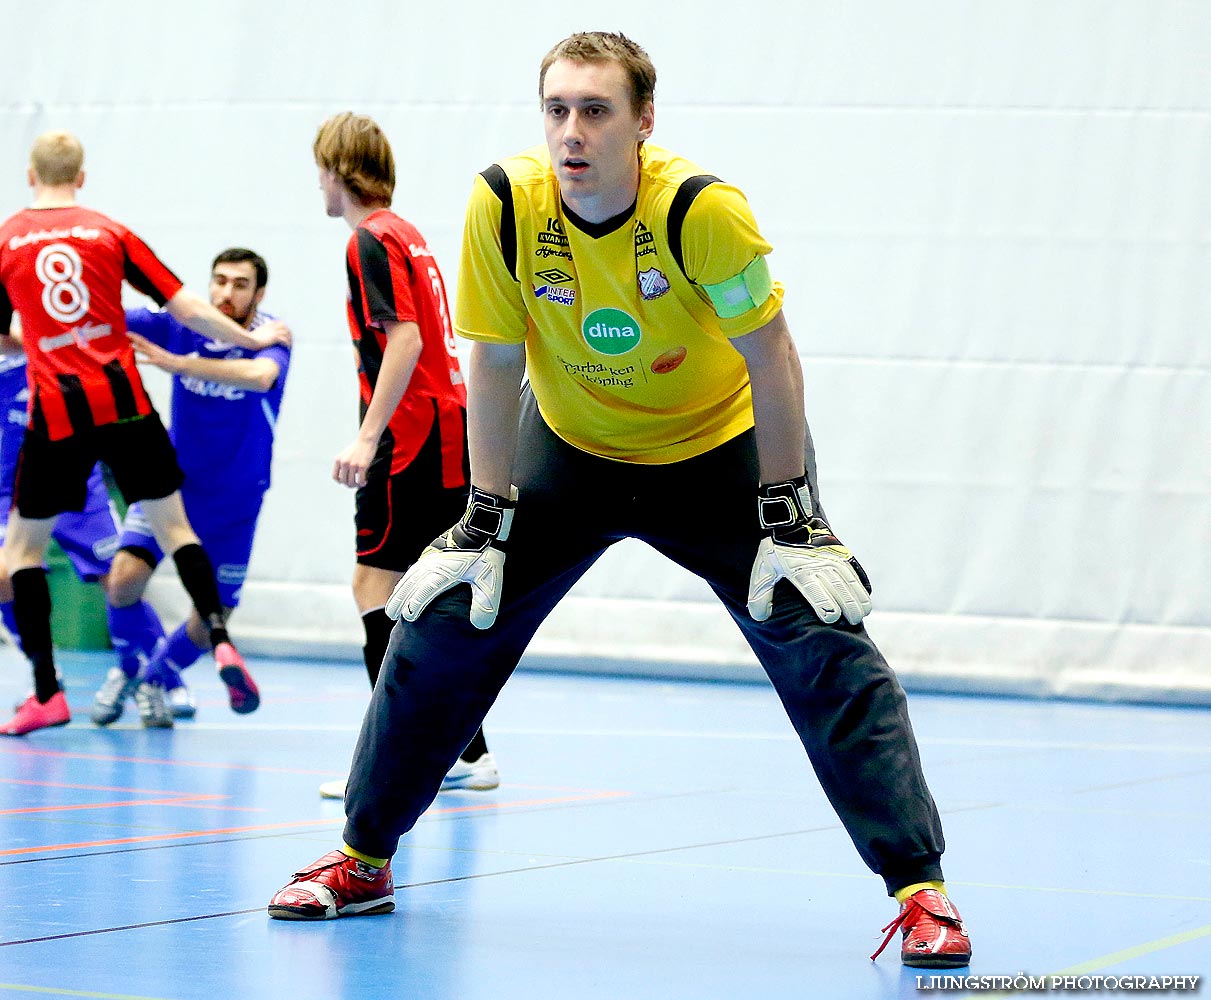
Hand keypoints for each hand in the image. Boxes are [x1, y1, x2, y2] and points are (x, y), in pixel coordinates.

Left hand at [128, 332, 181, 373]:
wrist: (179, 363)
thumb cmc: (168, 359)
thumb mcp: (158, 353)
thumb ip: (149, 351)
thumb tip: (141, 349)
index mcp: (154, 348)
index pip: (143, 340)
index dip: (136, 336)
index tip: (128, 333)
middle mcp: (154, 350)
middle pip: (143, 343)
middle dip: (135, 338)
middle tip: (127, 333)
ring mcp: (156, 356)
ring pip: (146, 351)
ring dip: (139, 348)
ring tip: (131, 345)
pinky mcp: (158, 362)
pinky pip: (149, 361)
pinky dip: (143, 360)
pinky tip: (136, 360)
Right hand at [250, 319, 291, 348]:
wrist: (249, 340)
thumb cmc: (249, 339)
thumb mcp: (254, 333)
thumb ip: (258, 332)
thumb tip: (256, 334)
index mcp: (267, 325)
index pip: (279, 323)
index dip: (283, 327)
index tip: (286, 331)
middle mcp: (271, 327)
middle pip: (284, 327)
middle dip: (288, 332)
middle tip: (290, 339)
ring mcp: (273, 332)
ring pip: (286, 333)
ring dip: (289, 339)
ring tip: (289, 344)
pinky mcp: (274, 338)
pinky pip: (284, 340)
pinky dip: (287, 344)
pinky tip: (287, 347)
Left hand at [332, 436, 376, 488]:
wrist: (366, 440)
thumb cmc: (357, 447)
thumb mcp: (345, 454)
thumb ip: (343, 464)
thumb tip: (345, 478)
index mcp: (338, 460)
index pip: (335, 477)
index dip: (340, 482)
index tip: (346, 482)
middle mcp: (344, 463)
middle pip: (343, 481)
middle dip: (350, 485)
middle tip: (356, 484)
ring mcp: (352, 464)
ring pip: (351, 482)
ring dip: (356, 486)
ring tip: (361, 483)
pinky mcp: (362, 466)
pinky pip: (360, 480)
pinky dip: (362, 483)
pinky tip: (365, 482)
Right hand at [386, 486, 515, 629]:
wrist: (483, 525)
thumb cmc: (487, 554)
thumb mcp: (491, 580)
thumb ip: (485, 603)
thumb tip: (480, 625)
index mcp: (444, 572)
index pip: (424, 591)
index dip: (415, 604)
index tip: (408, 617)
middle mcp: (432, 565)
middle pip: (410, 585)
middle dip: (399, 600)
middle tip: (390, 615)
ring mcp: (430, 557)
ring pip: (410, 576)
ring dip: (400, 591)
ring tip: (392, 605)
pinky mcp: (432, 551)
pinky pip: (414, 569)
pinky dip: (406, 580)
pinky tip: (405, 586)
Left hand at [746, 476, 871, 625]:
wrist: (791, 519)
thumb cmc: (776, 548)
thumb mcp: (763, 569)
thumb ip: (760, 595)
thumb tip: (759, 618)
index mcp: (801, 570)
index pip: (817, 592)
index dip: (826, 608)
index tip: (830, 619)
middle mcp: (821, 565)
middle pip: (840, 589)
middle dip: (849, 607)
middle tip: (852, 621)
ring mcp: (834, 558)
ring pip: (851, 581)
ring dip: (859, 598)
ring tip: (862, 613)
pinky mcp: (842, 553)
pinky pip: (856, 569)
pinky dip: (862, 583)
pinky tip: (866, 596)